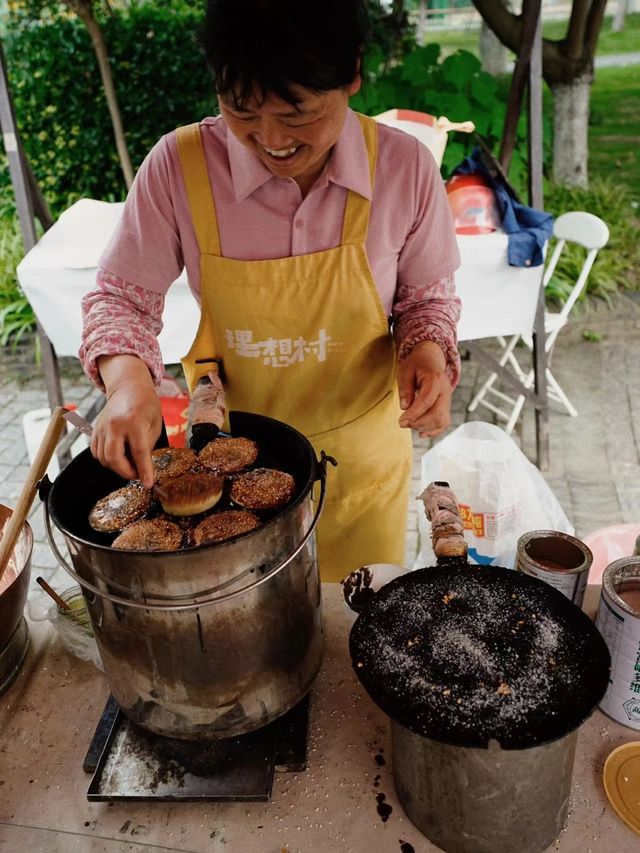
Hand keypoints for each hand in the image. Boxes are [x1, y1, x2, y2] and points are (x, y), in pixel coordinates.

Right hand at [91, 355, 161, 487]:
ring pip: (103, 458)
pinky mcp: (95, 430)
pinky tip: (118, 456)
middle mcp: (115, 425)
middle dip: (126, 472)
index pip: (139, 453)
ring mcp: (102, 427)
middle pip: (114, 458)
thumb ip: (148, 445)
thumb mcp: (155, 424)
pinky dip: (106, 459)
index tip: (148, 484)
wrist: (128, 388)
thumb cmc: (146, 404)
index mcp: (134, 421)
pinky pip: (96, 452)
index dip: (144, 471)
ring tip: (129, 464)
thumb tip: (142, 466)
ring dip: (116, 467)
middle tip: (137, 474)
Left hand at [397, 341, 451, 437]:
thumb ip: (405, 389)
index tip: (401, 421)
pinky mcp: (446, 407)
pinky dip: (433, 431)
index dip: (414, 413)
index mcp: (436, 379)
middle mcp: (445, 391)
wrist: (430, 360)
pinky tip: (421, 433)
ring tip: (410, 424)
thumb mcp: (405, 371)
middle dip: (419, 423)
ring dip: (424, 427)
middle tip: (402, 423)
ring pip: (441, 421)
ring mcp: (448, 400)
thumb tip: (404, 407)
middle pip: (437, 414)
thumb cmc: (416, 364)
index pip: (426, 400)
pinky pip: (444, 423)